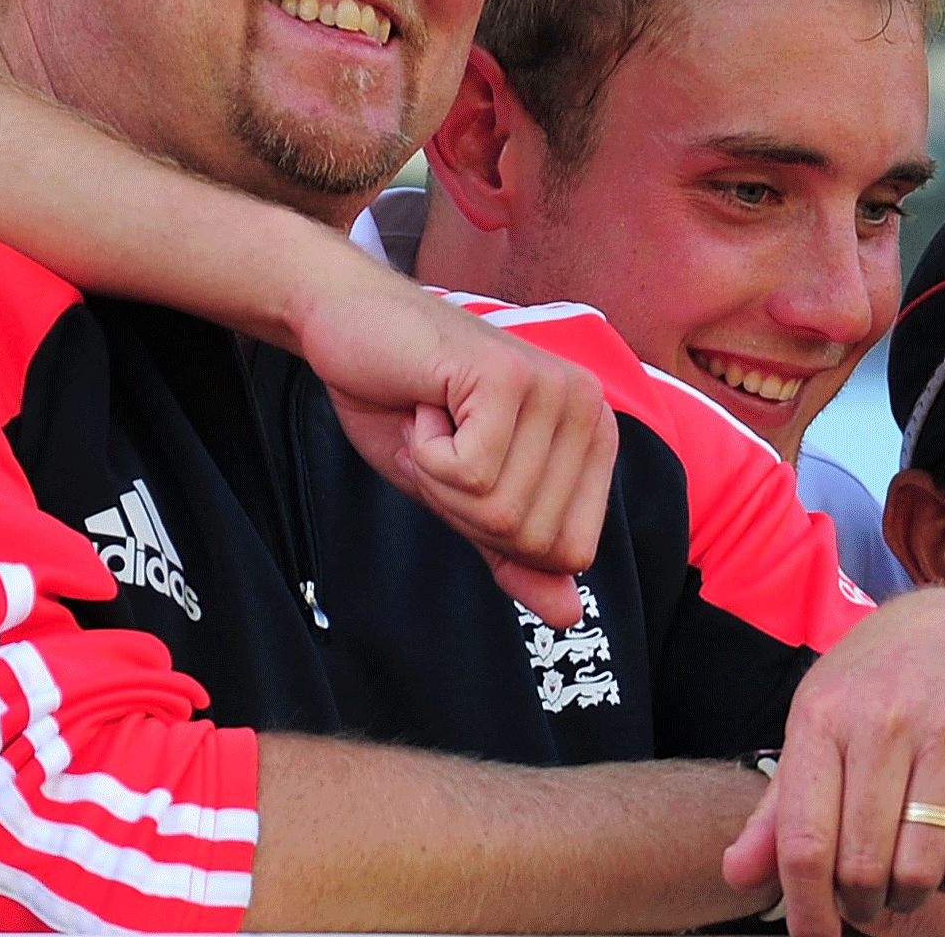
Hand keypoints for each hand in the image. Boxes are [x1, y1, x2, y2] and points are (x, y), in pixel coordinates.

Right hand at [293, 257, 616, 631]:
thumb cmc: (408, 406)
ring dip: (441, 477)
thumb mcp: (465, 498)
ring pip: (501, 508)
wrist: (349, 327)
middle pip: (535, 536)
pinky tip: (425, 402)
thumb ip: (517, 553)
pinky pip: (469, 474)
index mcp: (595, 437)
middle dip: (465, 507)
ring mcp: (553, 387)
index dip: (502, 537)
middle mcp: (589, 406)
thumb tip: (568, 616)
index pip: (571, 553)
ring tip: (435, 421)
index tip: (469, 474)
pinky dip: (424, 452)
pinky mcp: (506, 376)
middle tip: (445, 444)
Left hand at [722, 586, 944, 936]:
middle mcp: (882, 722)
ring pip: (920, 869)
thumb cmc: (875, 685)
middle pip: (861, 866)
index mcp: (821, 717)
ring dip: (907, 895)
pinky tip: (944, 855)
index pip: (803, 842)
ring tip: (900, 877)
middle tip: (862, 899)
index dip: (804, 908)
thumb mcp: (816, 724)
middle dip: (858, 904)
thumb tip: (735, 876)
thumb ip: (778, 808)